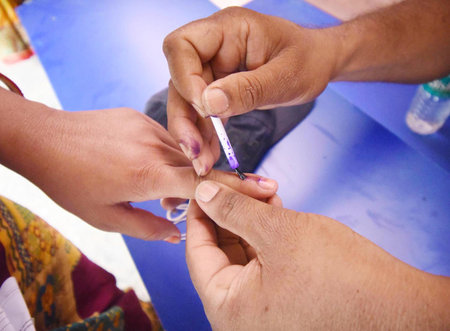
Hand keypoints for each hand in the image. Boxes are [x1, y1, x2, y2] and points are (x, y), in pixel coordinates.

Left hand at [3, 101, 277, 241]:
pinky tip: (149, 169)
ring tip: (162, 193)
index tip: (264, 191)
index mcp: (147, 174)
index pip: (204, 182)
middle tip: (217, 201)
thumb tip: (177, 233)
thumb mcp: (105, 217)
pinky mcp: (139, 117)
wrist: (41, 137)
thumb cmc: (69, 182)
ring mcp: (147, 127)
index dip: (236, 189)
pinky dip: (169, 156)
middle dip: (212, 184)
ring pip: (183, 152)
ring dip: (185, 172)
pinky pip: (167, 139)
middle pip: (199, 166)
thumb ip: (147, 228)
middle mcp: (154, 146)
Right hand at [163, 7, 335, 173]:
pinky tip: (209, 154)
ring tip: (202, 162)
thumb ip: (248, 89)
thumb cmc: (308, 60)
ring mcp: (215, 67)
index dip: (184, 78)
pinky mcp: (219, 86)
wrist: (318, 63)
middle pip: (180, 79)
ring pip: (188, 100)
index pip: (182, 45)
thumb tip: (209, 104)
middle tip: (195, 151)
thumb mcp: (285, 76)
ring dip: (192, 131)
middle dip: (184, 117)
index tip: (204, 108)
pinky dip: (205, 133)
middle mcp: (215, 47)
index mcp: (228, 29)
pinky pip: (203, 110)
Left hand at [186, 181, 449, 328]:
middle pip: (221, 251)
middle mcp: (240, 315)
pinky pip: (264, 264)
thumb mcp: (278, 232)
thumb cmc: (340, 276)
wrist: (399, 308)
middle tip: (245, 183)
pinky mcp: (284, 302)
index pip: (197, 251)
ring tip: (267, 193)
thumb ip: (234, 210)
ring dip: (252, 220)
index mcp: (227, 307)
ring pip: (244, 254)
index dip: (200, 212)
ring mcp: (263, 311)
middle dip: (233, 211)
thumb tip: (203, 192)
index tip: (206, 184)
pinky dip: (267, 237)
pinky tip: (277, 211)